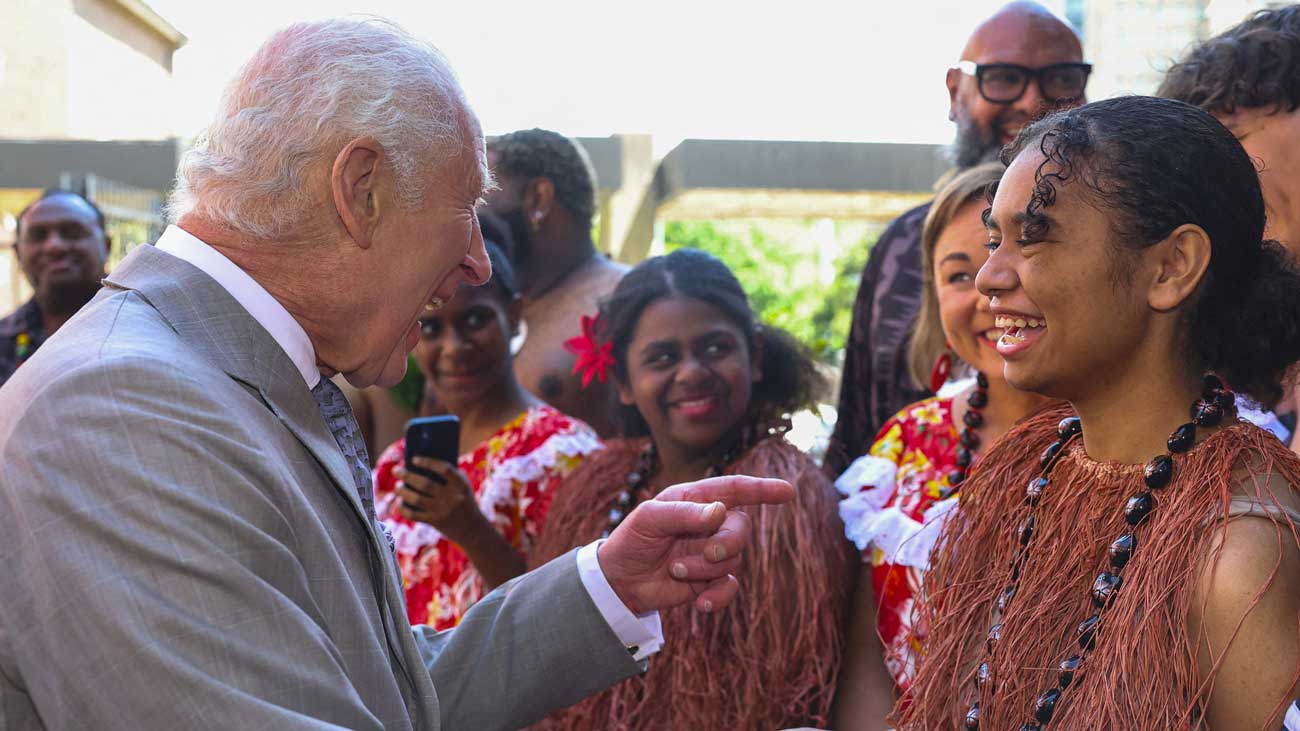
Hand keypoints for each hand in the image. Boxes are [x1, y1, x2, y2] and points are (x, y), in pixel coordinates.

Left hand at [392, 458, 487, 545]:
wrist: (473, 529)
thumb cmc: (464, 501)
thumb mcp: (463, 487)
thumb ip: (448, 476)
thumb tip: (421, 464)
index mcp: (461, 485)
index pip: (444, 469)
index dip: (428, 463)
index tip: (414, 459)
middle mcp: (453, 497)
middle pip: (425, 483)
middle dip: (407, 475)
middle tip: (396, 470)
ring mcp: (444, 511)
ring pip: (416, 498)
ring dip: (403, 491)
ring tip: (398, 486)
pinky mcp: (436, 522)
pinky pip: (414, 514)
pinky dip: (404, 508)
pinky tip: (400, 503)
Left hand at [596, 475, 794, 614]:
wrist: (619, 581)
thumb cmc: (631, 540)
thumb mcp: (649, 519)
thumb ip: (684, 513)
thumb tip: (719, 512)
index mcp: (696, 499)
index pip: (736, 489)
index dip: (763, 489)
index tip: (788, 492)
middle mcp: (709, 523)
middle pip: (741, 527)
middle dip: (728, 542)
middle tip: (708, 553)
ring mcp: (711, 552)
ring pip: (733, 559)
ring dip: (705, 569)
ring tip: (675, 571)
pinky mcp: (709, 580)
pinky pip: (729, 586)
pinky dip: (718, 596)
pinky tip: (700, 603)